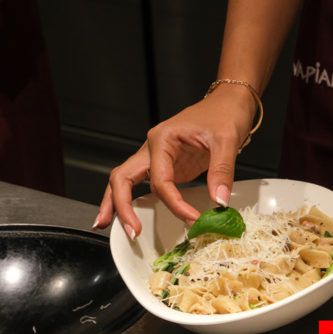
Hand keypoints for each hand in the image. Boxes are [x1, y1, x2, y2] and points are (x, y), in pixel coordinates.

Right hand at [94, 84, 256, 239]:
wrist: (229, 102)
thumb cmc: (224, 113)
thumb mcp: (227, 140)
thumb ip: (221, 172)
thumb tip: (218, 201)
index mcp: (162, 138)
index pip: (160, 180)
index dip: (174, 203)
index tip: (191, 218)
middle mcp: (152, 148)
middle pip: (122, 178)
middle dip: (121, 206)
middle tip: (131, 231)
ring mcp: (155, 158)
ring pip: (123, 180)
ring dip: (115, 203)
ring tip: (104, 224)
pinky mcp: (163, 166)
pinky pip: (140, 185)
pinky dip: (129, 200)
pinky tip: (126, 215)